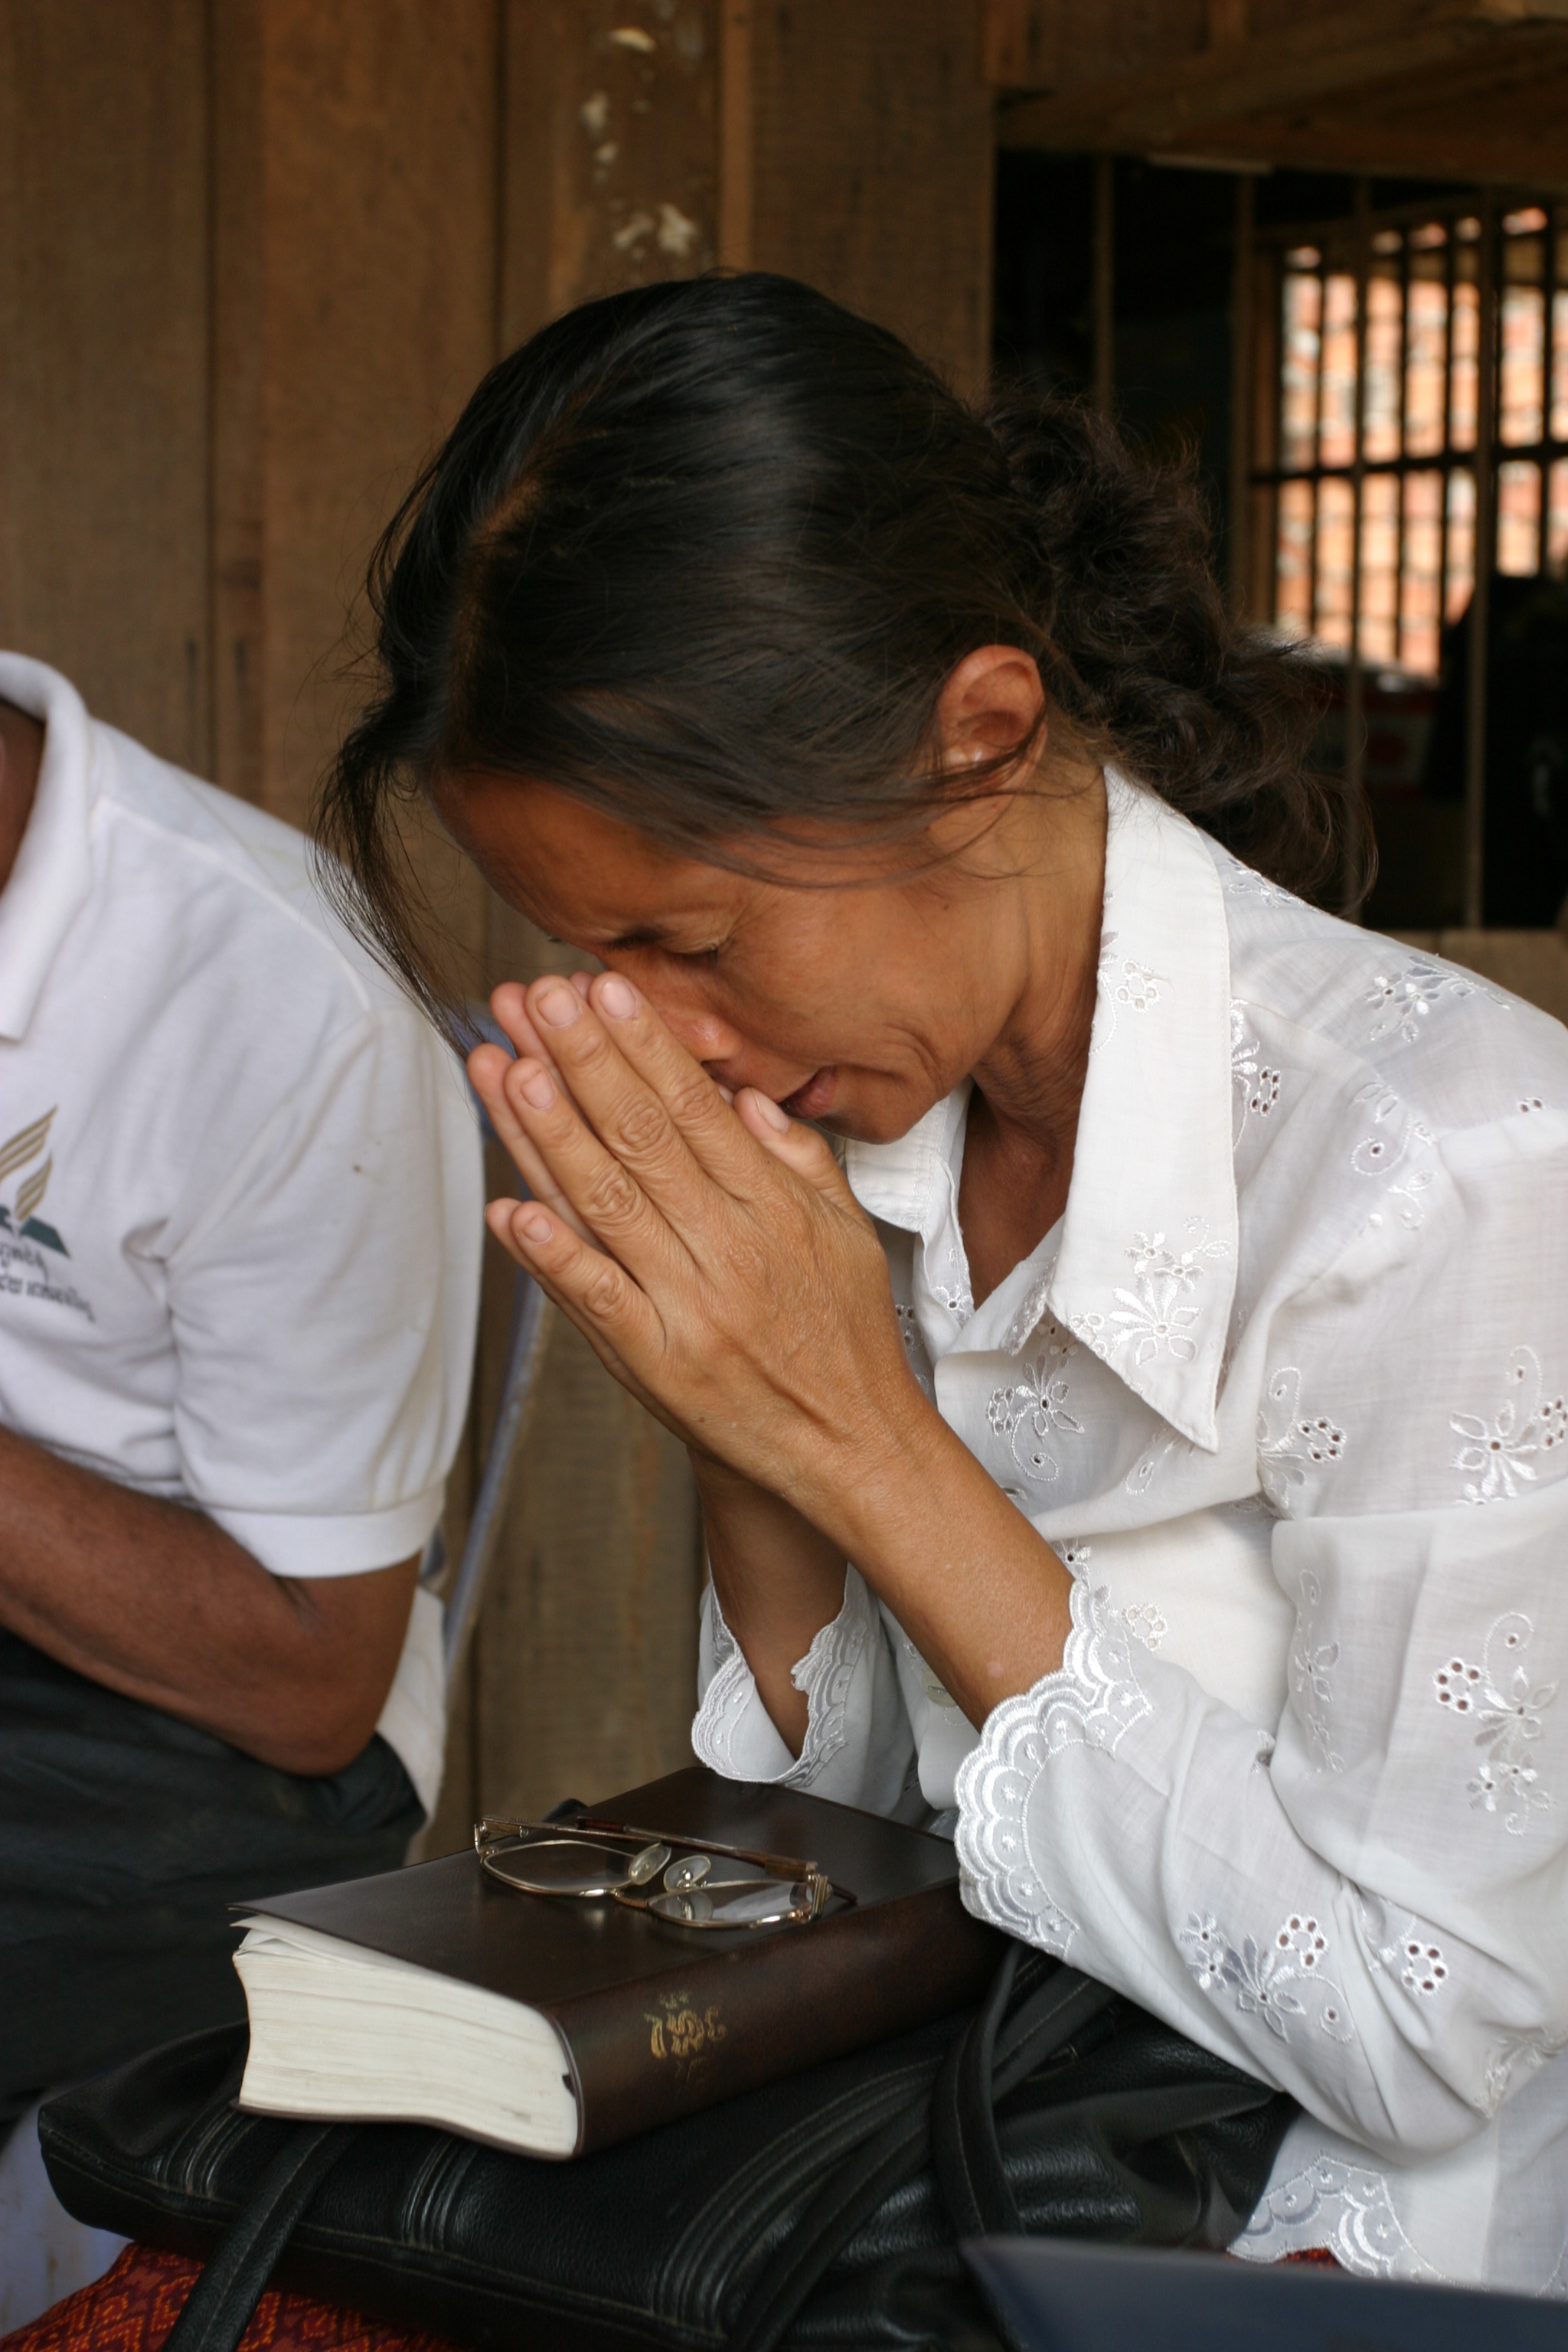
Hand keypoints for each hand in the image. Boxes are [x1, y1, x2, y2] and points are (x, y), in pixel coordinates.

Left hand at [468, 972, 926, 1538]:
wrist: (854, 1447)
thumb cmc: (844, 1338)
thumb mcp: (844, 1232)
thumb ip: (795, 1160)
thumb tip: (744, 1097)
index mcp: (773, 1207)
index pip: (696, 1107)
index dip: (643, 1044)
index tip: (601, 989)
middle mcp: (729, 1246)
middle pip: (643, 1137)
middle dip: (582, 1060)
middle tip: (534, 997)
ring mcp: (688, 1304)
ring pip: (607, 1204)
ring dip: (550, 1134)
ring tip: (506, 1067)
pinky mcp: (657, 1362)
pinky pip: (597, 1299)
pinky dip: (552, 1257)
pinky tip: (509, 1209)